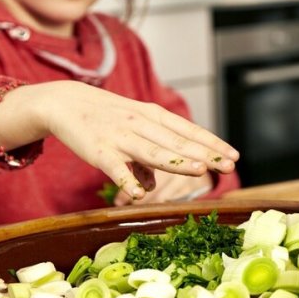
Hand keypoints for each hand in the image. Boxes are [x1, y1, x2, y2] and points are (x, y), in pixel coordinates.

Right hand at [0, 81, 238, 199]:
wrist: (64, 103)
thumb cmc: (105, 118)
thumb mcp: (133, 129)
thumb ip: (146, 158)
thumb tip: (153, 186)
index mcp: (153, 116)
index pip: (189, 130)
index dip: (212, 143)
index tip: (234, 155)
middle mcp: (141, 125)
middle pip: (178, 141)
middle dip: (205, 154)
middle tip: (229, 165)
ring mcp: (121, 138)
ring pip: (154, 151)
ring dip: (178, 161)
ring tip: (200, 170)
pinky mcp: (99, 151)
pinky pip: (116, 169)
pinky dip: (129, 181)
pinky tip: (143, 194)